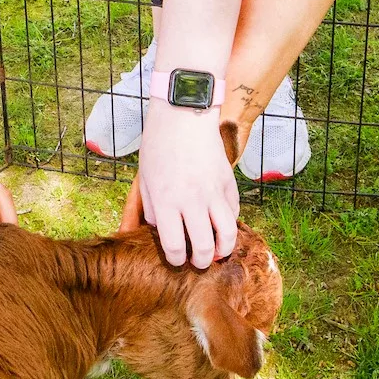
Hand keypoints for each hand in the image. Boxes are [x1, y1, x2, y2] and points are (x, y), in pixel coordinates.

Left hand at [133, 104, 238, 268]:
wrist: (183, 115)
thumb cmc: (158, 145)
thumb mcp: (145, 179)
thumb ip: (152, 208)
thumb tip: (159, 231)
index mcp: (166, 201)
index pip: (174, 246)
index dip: (176, 259)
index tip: (177, 260)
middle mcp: (191, 200)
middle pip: (203, 246)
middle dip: (200, 261)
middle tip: (198, 262)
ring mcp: (213, 191)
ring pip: (227, 234)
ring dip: (224, 249)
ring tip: (217, 252)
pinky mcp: (228, 182)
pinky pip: (234, 211)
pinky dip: (230, 223)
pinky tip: (222, 225)